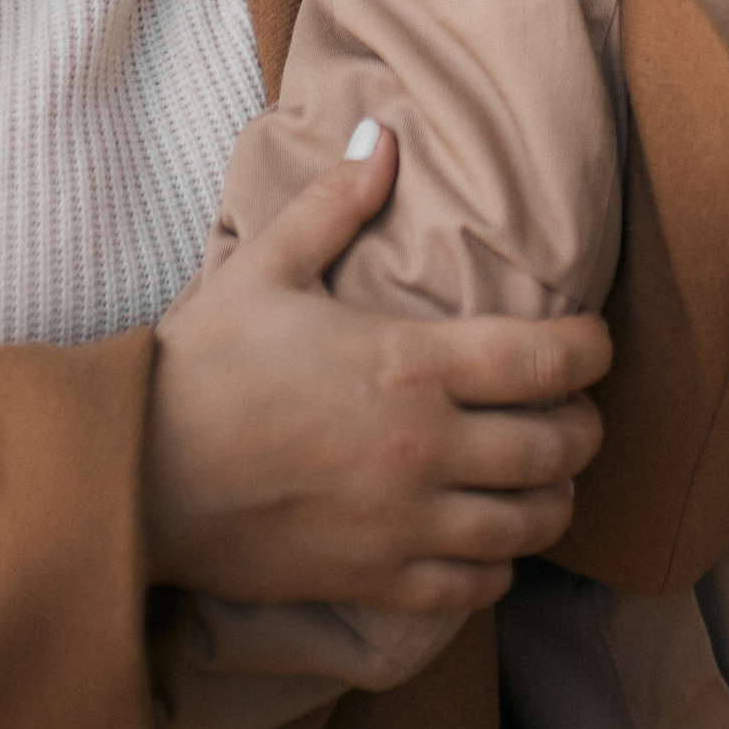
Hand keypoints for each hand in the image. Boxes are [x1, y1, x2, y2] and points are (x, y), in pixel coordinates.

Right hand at [146, 123, 609, 611]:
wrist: (134, 475)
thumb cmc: (202, 365)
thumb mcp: (267, 266)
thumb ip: (335, 202)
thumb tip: (380, 137)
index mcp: (410, 364)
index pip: (545, 360)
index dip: (591, 351)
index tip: (593, 343)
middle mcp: (423, 448)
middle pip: (556, 448)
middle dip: (583, 429)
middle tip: (574, 413)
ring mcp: (402, 524)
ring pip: (527, 526)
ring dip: (551, 502)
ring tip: (543, 481)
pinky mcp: (372, 582)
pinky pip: (471, 591)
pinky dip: (497, 570)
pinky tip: (488, 547)